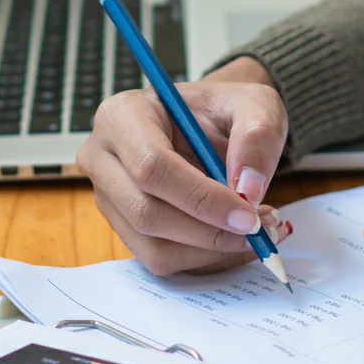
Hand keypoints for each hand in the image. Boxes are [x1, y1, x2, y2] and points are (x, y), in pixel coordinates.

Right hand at [76, 56, 292, 275]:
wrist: (210, 124)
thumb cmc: (225, 110)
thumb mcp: (255, 104)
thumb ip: (257, 136)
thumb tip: (248, 190)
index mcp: (123, 115)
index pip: (151, 167)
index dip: (202, 198)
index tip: (249, 215)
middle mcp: (102, 157)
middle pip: (146, 213)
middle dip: (209, 232)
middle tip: (260, 231)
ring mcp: (107, 196)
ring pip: (152, 247)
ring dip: (210, 252)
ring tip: (255, 233)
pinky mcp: (123, 226)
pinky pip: (161, 259)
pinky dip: (205, 258)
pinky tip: (234, 238)